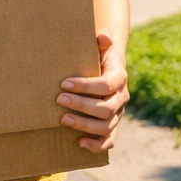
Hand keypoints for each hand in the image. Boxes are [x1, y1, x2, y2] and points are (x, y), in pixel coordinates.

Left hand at [59, 31, 127, 152]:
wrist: (107, 70)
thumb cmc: (98, 57)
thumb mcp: (101, 46)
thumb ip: (102, 40)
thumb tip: (103, 35)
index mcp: (120, 78)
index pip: (106, 85)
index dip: (85, 86)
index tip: (64, 83)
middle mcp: (122, 98)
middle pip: (106, 108)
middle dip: (81, 105)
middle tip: (59, 99)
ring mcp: (118, 114)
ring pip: (107, 126)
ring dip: (84, 125)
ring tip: (63, 119)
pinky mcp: (112, 127)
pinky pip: (110, 141)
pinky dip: (96, 145)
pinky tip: (79, 142)